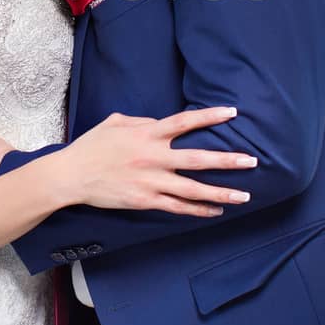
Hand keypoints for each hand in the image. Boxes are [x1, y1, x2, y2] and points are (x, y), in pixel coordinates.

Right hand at [62, 107, 257, 216]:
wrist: (71, 176)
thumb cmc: (91, 146)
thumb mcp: (115, 122)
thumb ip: (141, 121)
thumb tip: (159, 124)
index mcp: (147, 134)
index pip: (185, 122)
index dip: (210, 116)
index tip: (233, 113)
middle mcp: (154, 157)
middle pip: (199, 158)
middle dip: (228, 160)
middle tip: (252, 161)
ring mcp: (151, 181)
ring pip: (194, 188)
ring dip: (221, 192)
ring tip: (244, 195)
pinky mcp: (145, 200)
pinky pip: (178, 207)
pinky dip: (198, 209)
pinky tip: (215, 210)